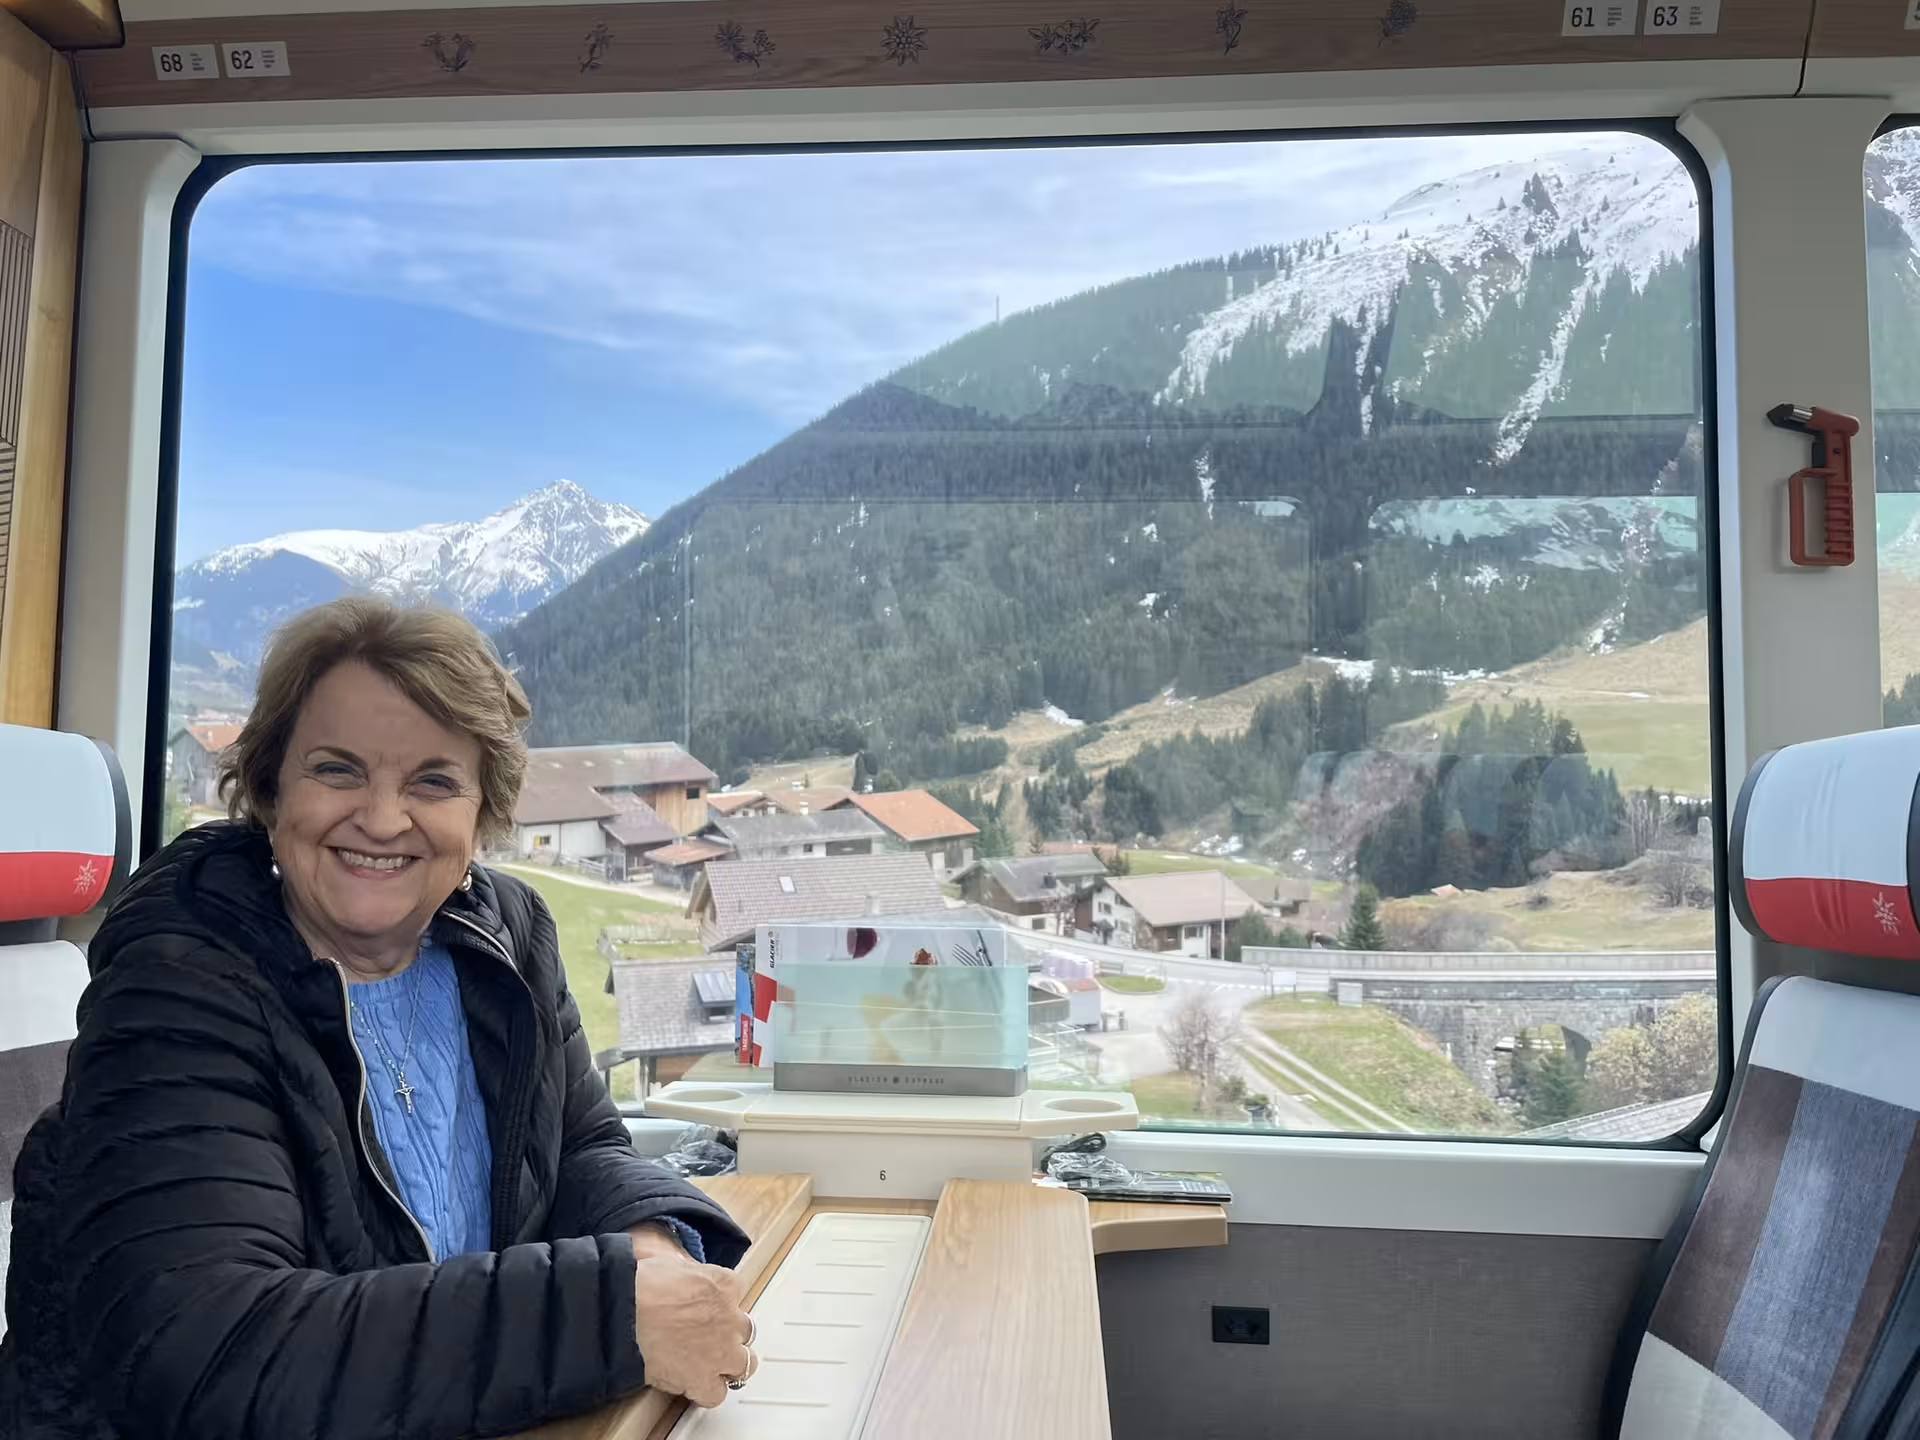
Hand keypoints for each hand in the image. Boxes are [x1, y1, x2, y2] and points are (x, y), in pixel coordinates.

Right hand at [629, 1235, 751, 1408]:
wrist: (625, 1315)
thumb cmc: (641, 1286)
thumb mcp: (670, 1263)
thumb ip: (685, 1274)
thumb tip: (679, 1276)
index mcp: (723, 1284)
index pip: (735, 1294)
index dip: (719, 1305)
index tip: (706, 1310)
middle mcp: (730, 1318)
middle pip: (745, 1331)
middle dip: (729, 1335)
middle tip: (708, 1338)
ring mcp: (721, 1351)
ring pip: (744, 1365)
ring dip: (728, 1366)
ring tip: (710, 1367)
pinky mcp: (703, 1379)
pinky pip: (716, 1394)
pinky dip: (706, 1393)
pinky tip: (694, 1387)